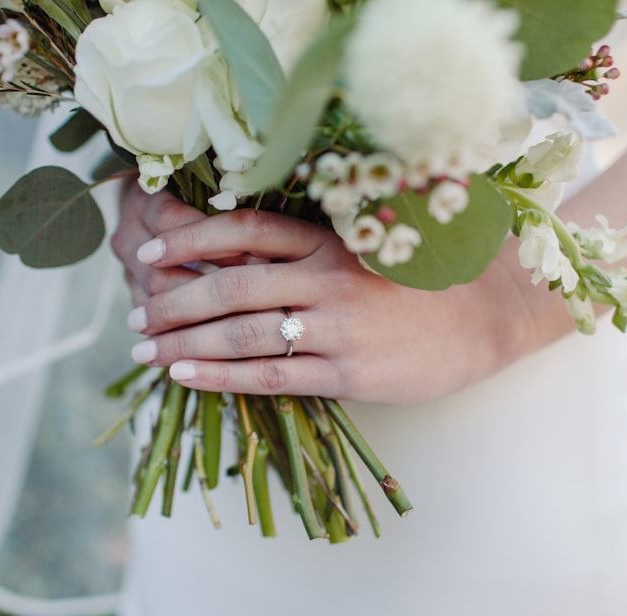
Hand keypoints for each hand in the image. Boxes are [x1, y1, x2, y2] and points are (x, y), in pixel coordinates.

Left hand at [112, 188, 543, 403]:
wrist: (490, 314)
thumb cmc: (427, 279)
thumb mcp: (371, 244)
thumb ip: (313, 249)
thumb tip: (245, 259)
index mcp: (330, 238)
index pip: (244, 230)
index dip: (191, 239)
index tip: (151, 255)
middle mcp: (326, 275)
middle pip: (229, 283)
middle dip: (173, 300)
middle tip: (136, 316)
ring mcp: (336, 324)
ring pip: (240, 330)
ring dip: (183, 340)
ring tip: (145, 351)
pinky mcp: (347, 370)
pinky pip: (268, 374)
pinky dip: (220, 374)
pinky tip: (185, 375)